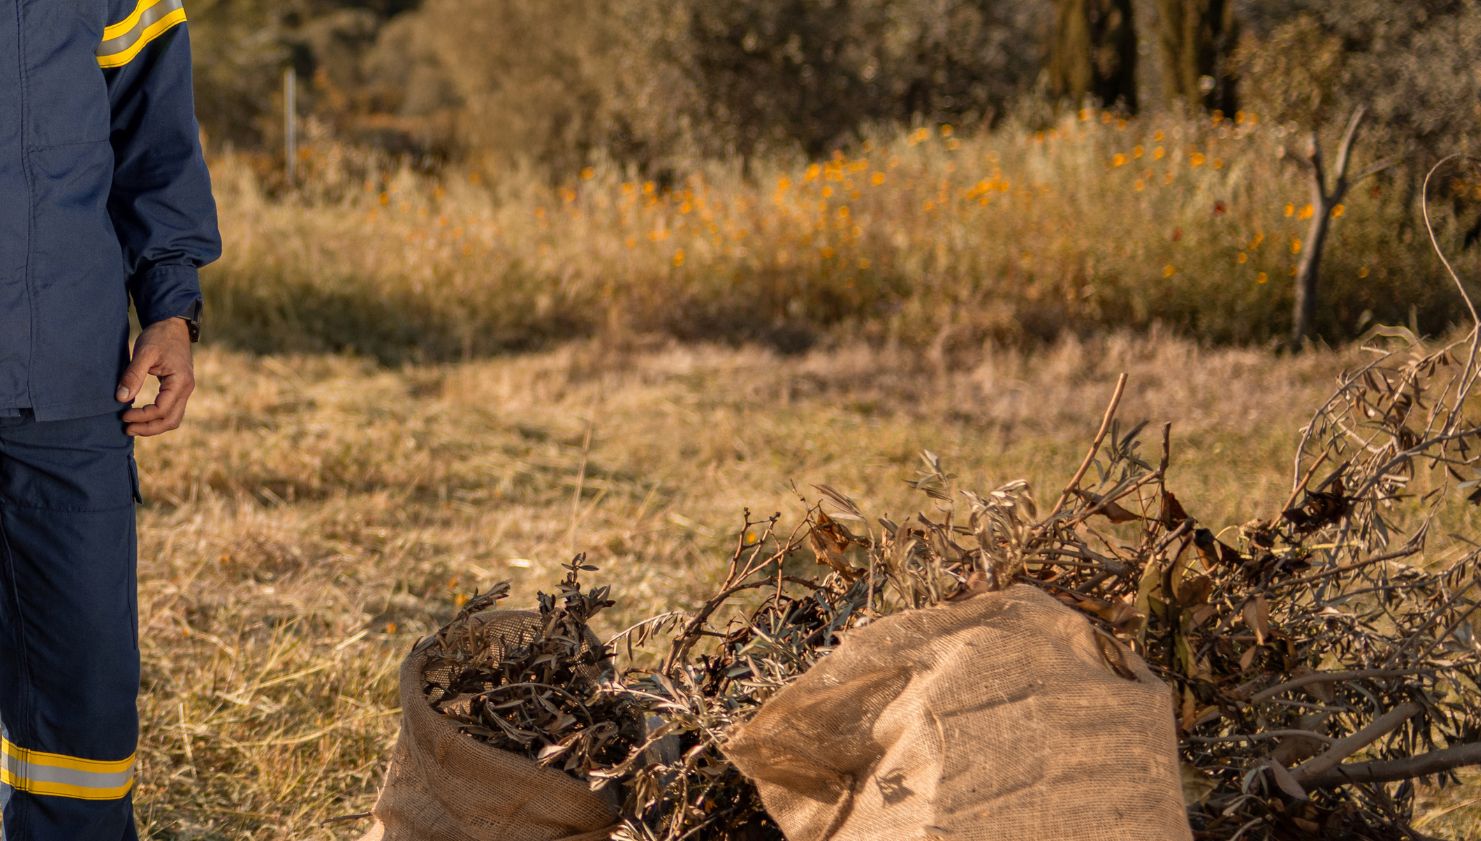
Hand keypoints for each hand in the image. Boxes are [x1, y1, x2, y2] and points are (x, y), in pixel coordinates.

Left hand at [117, 317, 194, 436]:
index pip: (161, 409)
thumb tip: (121, 399)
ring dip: (154, 426)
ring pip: (173, 419)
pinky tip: (142, 415)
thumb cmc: (159, 337)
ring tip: (133, 426)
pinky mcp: (179, 388)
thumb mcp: (144, 353)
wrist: (172, 325)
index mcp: (180, 382)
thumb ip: (133, 376)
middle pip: (171, 421)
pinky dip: (157, 417)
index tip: (123, 415)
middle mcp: (186, 389)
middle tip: (126, 429)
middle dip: (149, 428)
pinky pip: (172, 410)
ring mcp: (185, 390)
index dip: (142, 416)